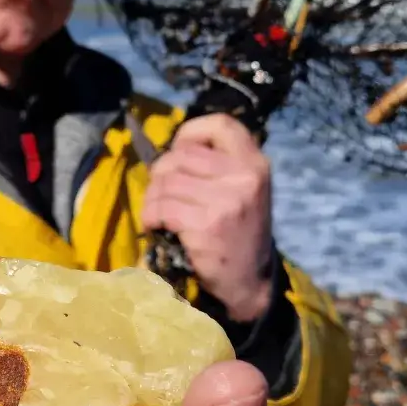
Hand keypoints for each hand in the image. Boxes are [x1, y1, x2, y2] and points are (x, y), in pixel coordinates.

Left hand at [141, 113, 274, 321]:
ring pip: (167, 182)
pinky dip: (151, 216)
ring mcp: (227, 201)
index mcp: (255, 163)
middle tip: (161, 193)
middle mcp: (245, 176)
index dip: (192, 131)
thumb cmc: (239, 232)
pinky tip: (157, 226)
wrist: (249, 281)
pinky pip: (163, 207)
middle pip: (182, 155)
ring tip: (158, 213)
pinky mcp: (207, 225)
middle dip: (161, 173)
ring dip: (153, 198)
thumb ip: (219, 165)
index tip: (179, 150)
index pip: (221, 124)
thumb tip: (172, 150)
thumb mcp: (244, 190)